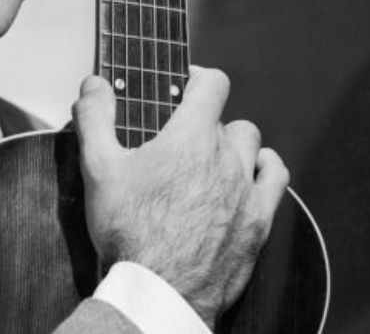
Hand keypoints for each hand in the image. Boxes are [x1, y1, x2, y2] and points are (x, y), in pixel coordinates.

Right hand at [72, 66, 288, 328]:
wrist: (161, 291)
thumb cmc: (129, 232)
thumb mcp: (98, 168)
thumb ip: (95, 118)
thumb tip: (93, 84)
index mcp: (191, 137)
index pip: (213, 84)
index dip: (197, 78)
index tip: (183, 85)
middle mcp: (227, 158)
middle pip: (229, 120)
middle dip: (207, 122)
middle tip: (182, 138)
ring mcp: (247, 191)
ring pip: (254, 147)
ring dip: (236, 146)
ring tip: (213, 159)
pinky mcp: (259, 223)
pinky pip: (277, 180)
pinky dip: (265, 171)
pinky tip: (249, 178)